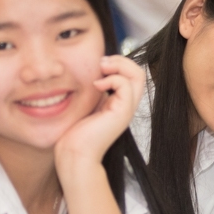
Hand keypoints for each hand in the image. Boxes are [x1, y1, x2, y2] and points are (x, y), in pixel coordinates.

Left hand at [54, 56, 144, 173]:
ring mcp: (126, 109)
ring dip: (118, 65)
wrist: (75, 154)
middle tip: (101, 63)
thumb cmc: (75, 132)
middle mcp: (127, 105)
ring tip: (101, 69)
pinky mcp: (122, 112)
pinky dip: (111, 78)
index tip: (98, 65)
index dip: (118, 63)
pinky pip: (125, 84)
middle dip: (121, 60)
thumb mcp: (86, 104)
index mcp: (119, 102)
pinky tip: (95, 85)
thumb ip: (94, 89)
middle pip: (139, 72)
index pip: (131, 74)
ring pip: (138, 75)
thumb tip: (94, 71)